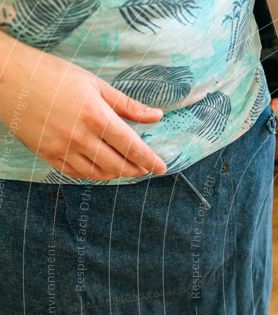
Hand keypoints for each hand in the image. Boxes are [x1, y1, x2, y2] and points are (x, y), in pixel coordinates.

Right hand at [0, 34, 166, 180]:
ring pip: (98, 174)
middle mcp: (81, 137)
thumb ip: (127, 105)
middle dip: (136, 170)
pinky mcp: (47, 155)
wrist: (7, 77)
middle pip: (118, 165)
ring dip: (116, 174)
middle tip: (145, 169)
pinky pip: (76, 174)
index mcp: (97, 117)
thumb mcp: (95, 84)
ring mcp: (62, 149)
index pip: (132, 147)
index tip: (162, 168)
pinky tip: (101, 169)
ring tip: (126, 169)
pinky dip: (93, 175)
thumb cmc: (53, 75)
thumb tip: (157, 116)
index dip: (150, 160)